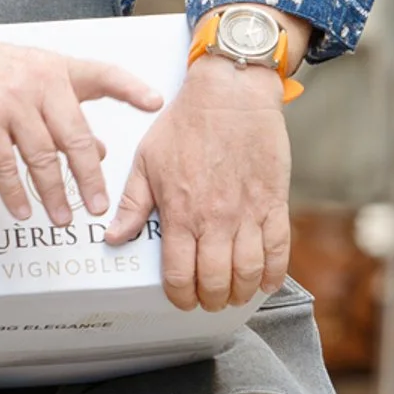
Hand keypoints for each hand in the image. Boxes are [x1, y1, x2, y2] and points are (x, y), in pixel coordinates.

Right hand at [0, 36, 161, 224]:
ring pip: (40, 156)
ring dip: (53, 192)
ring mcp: (9, 103)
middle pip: (74, 135)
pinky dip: (14, 191)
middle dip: (89, 176)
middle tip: (100, 206)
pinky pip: (2, 164)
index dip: (131, 88)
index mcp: (57, 71)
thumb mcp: (35, 80)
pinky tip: (22, 209)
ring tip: (62, 218)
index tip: (155, 104)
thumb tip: (99, 152)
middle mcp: (38, 84)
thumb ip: (69, 112)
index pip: (102, 75)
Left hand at [103, 56, 291, 310]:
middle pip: (215, 281)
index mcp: (181, 212)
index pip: (179, 274)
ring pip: (248, 272)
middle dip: (210, 300)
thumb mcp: (147, 160)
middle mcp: (216, 219)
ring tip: (234, 294)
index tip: (181, 299)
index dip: (180, 297)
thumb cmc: (187, 122)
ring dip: (241, 292)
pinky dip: (274, 273)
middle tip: (209, 300)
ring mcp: (248, 213)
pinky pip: (280, 249)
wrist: (231, 92)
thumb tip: (113, 237)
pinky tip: (266, 282)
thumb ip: (132, 203)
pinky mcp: (274, 202)